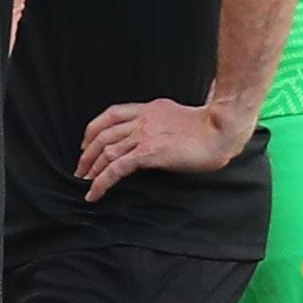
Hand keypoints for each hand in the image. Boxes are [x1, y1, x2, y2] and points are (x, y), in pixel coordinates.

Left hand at [79, 96, 253, 197]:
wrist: (222, 130)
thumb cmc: (209, 127)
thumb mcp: (178, 117)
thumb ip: (162, 123)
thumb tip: (155, 136)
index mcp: (148, 109)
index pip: (111, 115)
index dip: (93, 129)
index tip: (86, 142)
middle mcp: (141, 120)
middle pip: (102, 134)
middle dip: (87, 153)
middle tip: (80, 168)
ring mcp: (143, 136)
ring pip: (106, 152)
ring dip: (91, 169)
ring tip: (85, 182)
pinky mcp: (147, 153)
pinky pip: (116, 168)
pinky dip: (101, 182)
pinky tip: (95, 192)